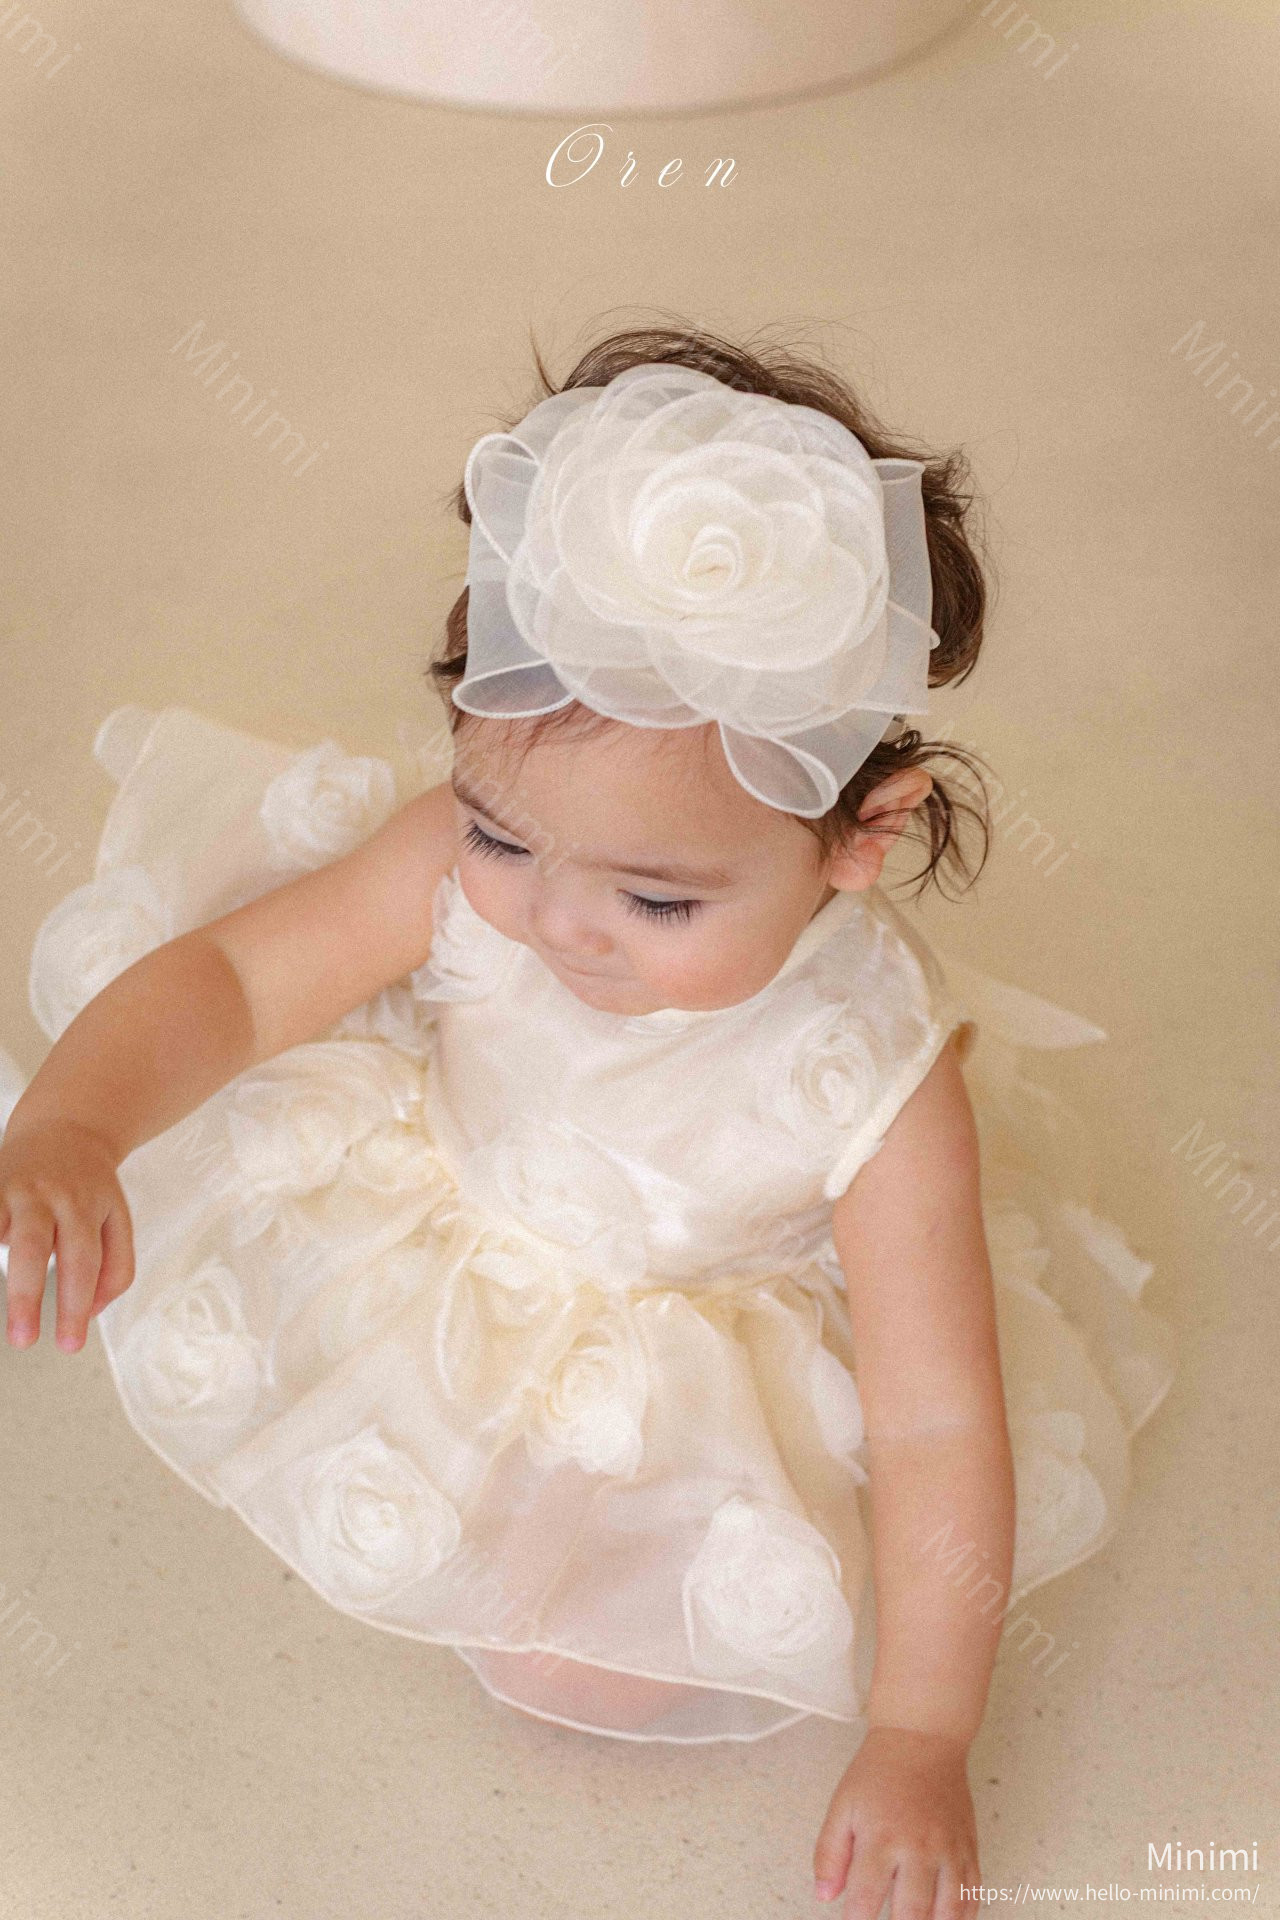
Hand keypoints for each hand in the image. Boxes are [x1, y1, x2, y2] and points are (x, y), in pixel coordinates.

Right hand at [1, 1117, 135, 1351]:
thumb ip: (115, 1268)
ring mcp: (14, 1187)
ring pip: (0, 1229)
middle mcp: (49, 1195)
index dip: (77, 1306)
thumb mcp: (117, 1221)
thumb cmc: (90, 1190)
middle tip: (23, 1340)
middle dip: (27, 1296)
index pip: (86, 1264)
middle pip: (37, 1248)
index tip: (69, 1346)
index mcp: (88, 1207)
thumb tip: (92, 1312)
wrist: (66, 1127)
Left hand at [812, 1724, 981, 1918]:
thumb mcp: (842, 1806)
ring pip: (949, 1912)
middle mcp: (919, 1848)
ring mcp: (949, 1850)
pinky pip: (973, 1894)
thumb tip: (825, 1895)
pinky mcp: (969, 1848)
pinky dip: (963, 1916)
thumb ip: (829, 1854)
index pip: (866, 1900)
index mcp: (881, 1838)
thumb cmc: (880, 1772)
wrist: (921, 1739)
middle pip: (912, 1914)